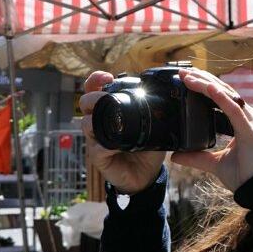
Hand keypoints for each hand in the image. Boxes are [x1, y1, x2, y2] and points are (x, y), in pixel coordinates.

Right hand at [79, 71, 166, 193]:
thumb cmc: (147, 147)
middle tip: (105, 97)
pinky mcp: (98, 157)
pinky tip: (115, 146)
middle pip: (85, 103)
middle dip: (93, 97)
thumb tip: (166, 96)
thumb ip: (155, 111)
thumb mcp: (154, 126)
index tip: (107, 77)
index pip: (95, 89)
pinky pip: (97, 148)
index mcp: (109, 110)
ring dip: (96, 120)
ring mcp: (96, 139)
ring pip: (86, 123)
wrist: (146, 174)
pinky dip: (105, 145)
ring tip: (111, 122)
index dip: (96, 80)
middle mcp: (99, 122)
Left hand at [168, 68, 252, 192]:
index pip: (223, 97)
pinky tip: (210, 89)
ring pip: (228, 96)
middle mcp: (249, 116)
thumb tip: (175, 156)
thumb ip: (197, 158)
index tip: (187, 79)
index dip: (206, 86)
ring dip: (208, 85)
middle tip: (183, 72)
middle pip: (224, 91)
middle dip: (203, 80)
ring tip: (191, 77)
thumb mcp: (215, 164)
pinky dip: (221, 98)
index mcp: (243, 121)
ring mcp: (252, 121)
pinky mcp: (250, 130)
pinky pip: (234, 110)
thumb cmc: (245, 175)